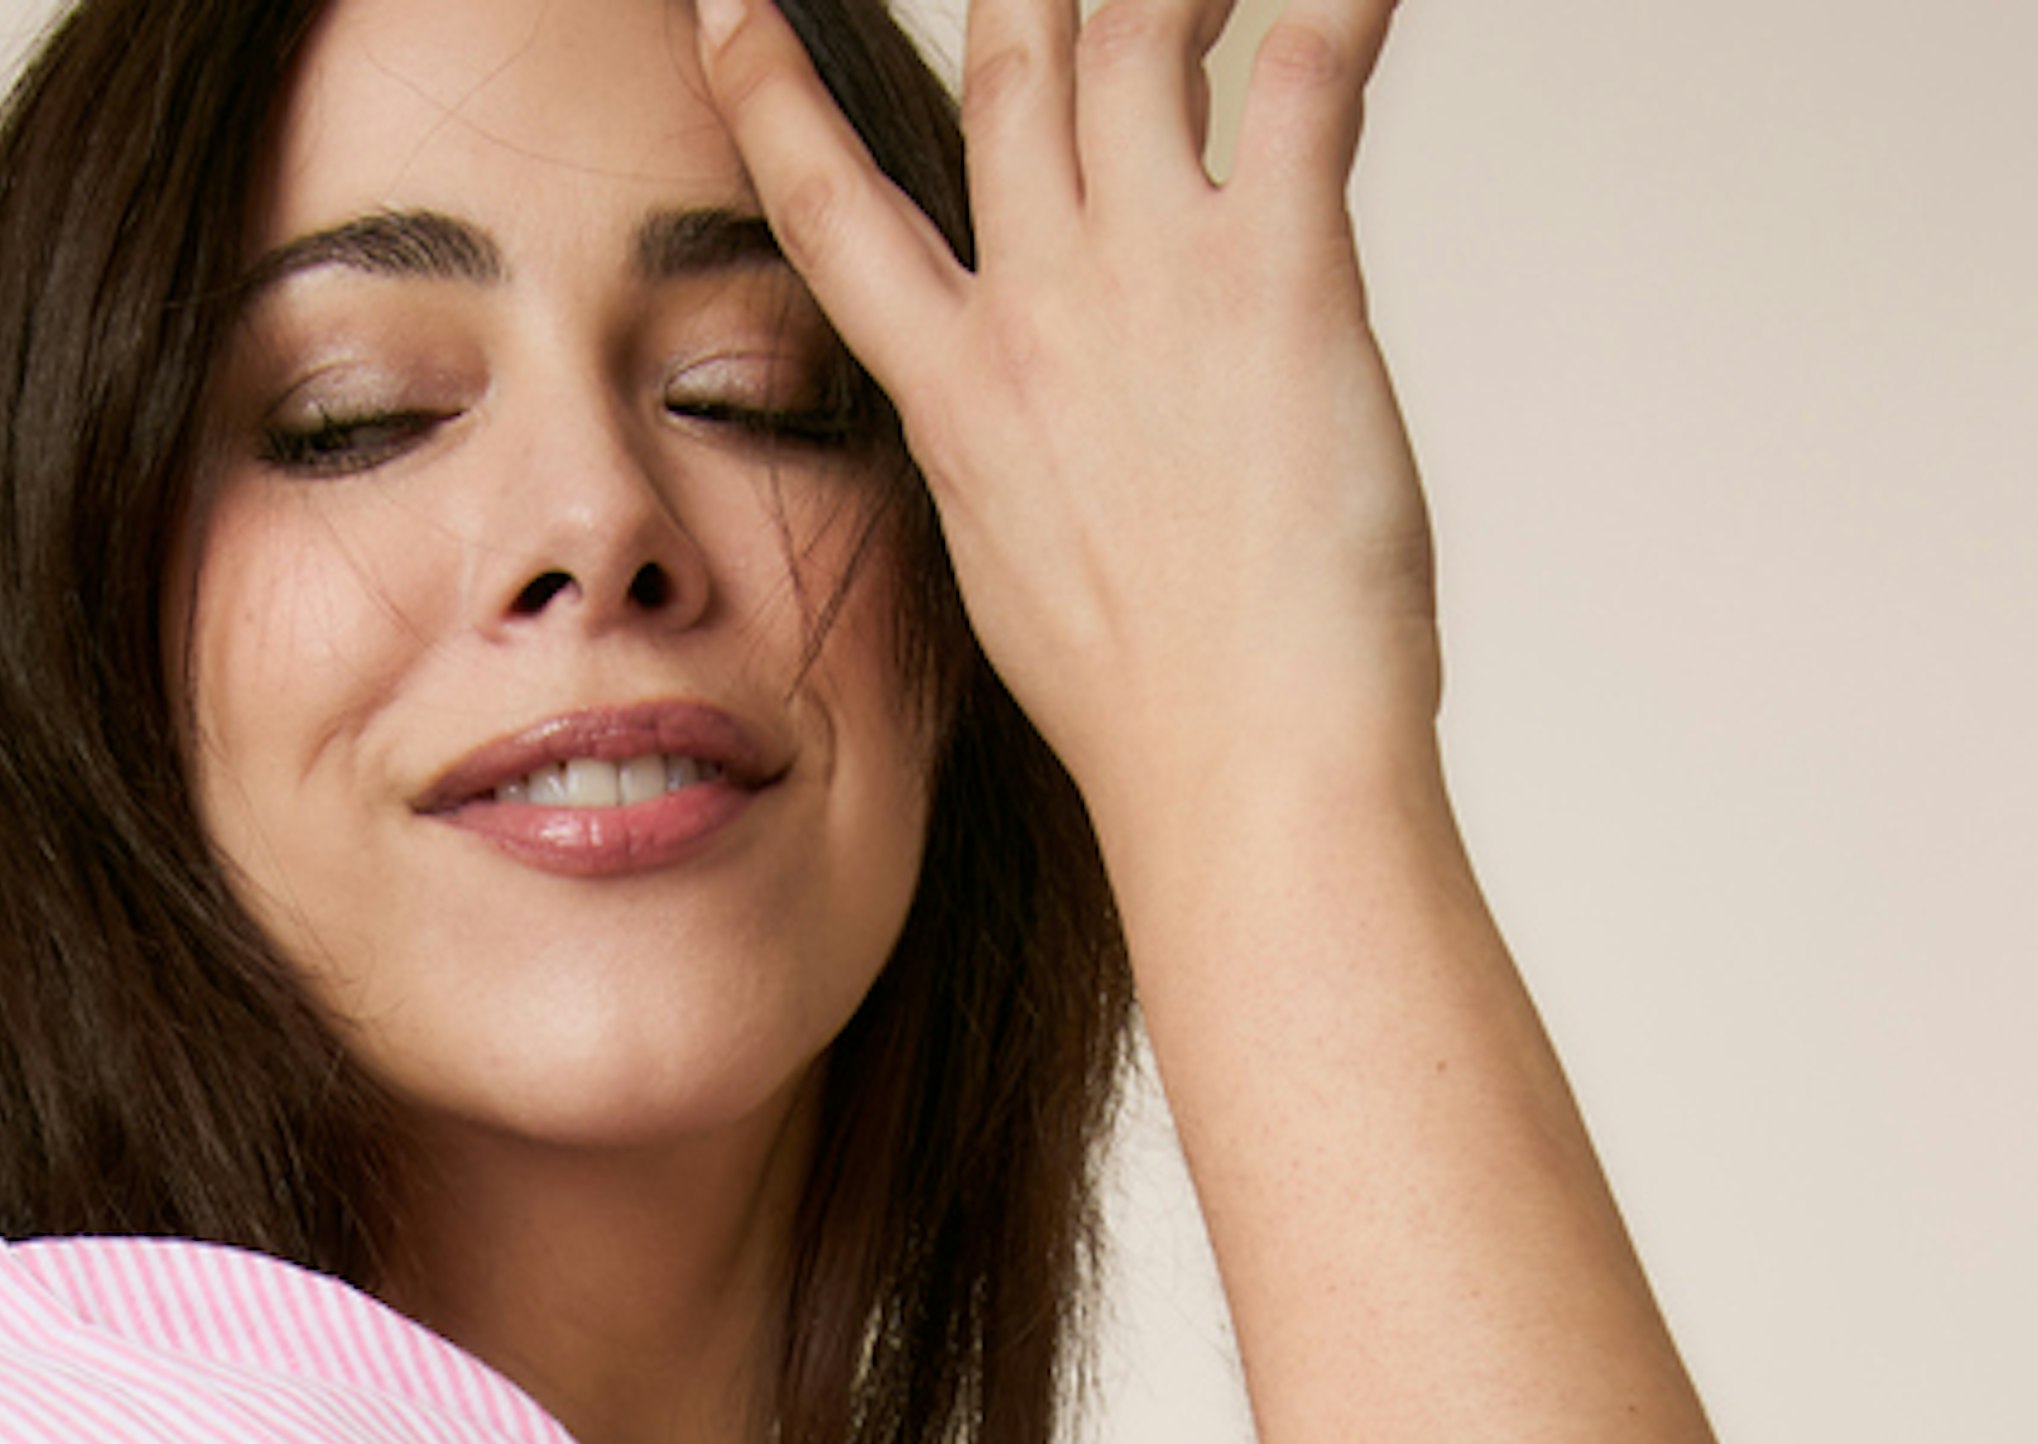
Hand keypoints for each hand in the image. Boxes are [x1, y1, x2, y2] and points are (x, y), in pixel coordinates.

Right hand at [691, 0, 1438, 838]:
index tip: (732, 6)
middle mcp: (1038, 314)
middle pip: (1006, 70)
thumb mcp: (1031, 587)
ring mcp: (1151, 280)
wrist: (1241, 774)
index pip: (831, 212)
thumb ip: (1025, 477)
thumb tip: (1054, 460)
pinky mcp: (1276, 272)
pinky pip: (1305, 69)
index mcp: (963, 399)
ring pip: (1135, 33)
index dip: (768, 94)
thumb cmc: (1160, 722)